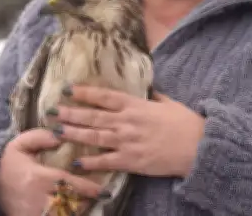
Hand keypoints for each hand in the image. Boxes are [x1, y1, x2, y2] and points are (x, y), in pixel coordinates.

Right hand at [0, 128, 107, 215]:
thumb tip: (59, 136)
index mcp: (38, 178)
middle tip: (98, 197)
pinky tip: (71, 210)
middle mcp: (39, 199)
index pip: (69, 184)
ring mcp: (35, 213)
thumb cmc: (7, 165)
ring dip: (77, 211)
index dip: (88, 189)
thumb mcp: (18, 145)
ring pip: (65, 215)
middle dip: (85, 202)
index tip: (102, 190)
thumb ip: (38, 137)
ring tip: (87, 204)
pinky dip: (66, 215)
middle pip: (71, 204)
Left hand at [51, 86, 205, 177]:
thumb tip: (147, 90)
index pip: (104, 96)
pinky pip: (105, 161)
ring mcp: (127, 141)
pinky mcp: (131, 161)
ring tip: (56, 131)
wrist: (199, 147)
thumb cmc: (186, 123)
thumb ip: (154, 97)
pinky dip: (89, 161)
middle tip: (52, 111)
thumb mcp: (168, 103)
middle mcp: (127, 121)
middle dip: (71, 113)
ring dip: (74, 134)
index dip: (85, 92)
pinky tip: (75, 161)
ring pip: (94, 136)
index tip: (68, 89)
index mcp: (136, 105)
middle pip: (93, 116)